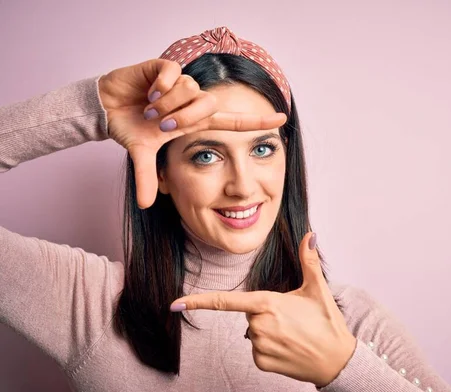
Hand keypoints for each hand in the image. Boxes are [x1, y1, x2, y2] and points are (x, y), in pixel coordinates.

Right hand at [98, 59, 286, 208]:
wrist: (107, 107)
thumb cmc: (131, 127)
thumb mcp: (142, 154)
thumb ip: (147, 177)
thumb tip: (146, 205)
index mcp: (195, 122)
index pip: (233, 121)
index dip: (257, 121)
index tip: (283, 119)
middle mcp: (192, 102)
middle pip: (209, 104)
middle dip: (184, 117)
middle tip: (162, 126)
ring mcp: (179, 84)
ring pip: (189, 88)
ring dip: (167, 103)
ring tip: (149, 108)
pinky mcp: (163, 68)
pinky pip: (173, 72)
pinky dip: (161, 84)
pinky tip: (149, 91)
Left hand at [169, 232, 356, 386]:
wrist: (337, 360)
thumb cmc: (327, 322)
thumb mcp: (318, 288)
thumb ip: (309, 260)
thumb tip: (310, 235)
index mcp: (268, 304)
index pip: (226, 301)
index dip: (199, 301)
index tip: (175, 303)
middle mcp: (259, 325)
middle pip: (250, 314)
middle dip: (267, 313)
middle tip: (293, 318)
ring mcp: (260, 346)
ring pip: (254, 332)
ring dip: (269, 331)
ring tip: (295, 333)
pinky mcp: (262, 362)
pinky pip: (258, 350)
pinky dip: (271, 348)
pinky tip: (290, 347)